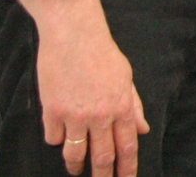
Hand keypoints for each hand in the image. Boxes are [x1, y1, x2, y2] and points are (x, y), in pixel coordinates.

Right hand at [19, 0, 149, 175]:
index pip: (127, 147)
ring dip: (75, 166)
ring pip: (75, 154)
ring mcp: (75, 115)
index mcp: (122, 106)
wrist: (74, 34)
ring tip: (76, 171)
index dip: (127, 169)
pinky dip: (56, 139)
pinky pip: (53, 138)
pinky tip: (59, 136)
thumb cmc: (101, 52)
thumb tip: (143, 129)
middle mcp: (100, 115)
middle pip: (102, 157)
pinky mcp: (53, 110)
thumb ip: (134, 106)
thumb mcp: (126, 77)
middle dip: (103, 176)